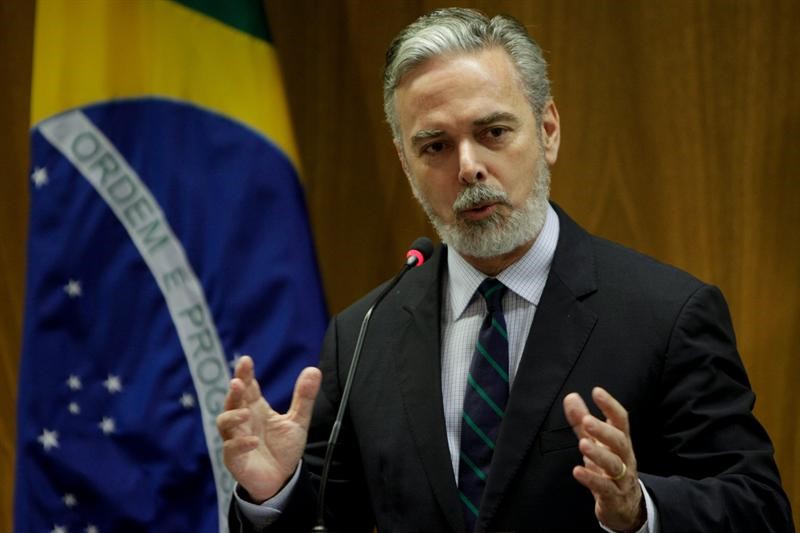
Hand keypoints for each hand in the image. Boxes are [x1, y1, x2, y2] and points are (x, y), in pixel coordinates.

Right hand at [216, 355, 320, 501]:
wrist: (281, 479)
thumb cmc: (283, 448)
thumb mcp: (297, 420)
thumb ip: (304, 397)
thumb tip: (314, 369)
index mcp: (256, 408)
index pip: (247, 387)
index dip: (244, 374)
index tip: (246, 361)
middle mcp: (243, 421)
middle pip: (232, 401)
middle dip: (234, 391)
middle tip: (238, 382)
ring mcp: (236, 439)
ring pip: (224, 423)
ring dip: (233, 416)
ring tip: (247, 413)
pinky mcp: (235, 460)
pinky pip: (231, 449)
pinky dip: (240, 443)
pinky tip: (254, 441)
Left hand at [563, 387, 644, 531]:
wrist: (625, 506)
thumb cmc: (608, 468)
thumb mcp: (596, 443)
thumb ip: (581, 422)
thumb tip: (571, 396)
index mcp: (621, 442)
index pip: (621, 420)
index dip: (610, 405)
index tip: (596, 391)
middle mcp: (624, 458)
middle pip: (620, 441)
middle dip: (604, 431)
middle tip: (587, 420)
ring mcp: (621, 478)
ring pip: (614, 465)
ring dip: (598, 454)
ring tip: (582, 444)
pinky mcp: (614, 497)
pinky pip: (605, 488)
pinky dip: (591, 479)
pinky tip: (577, 472)